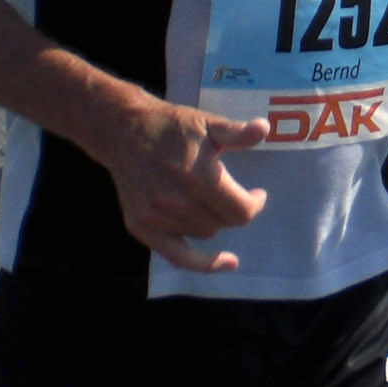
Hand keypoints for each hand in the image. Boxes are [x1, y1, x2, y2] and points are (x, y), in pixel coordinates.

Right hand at [101, 97, 269, 271]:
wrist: (123, 130)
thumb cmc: (171, 126)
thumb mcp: (207, 124)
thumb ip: (236, 133)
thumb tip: (264, 128)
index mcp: (198, 176)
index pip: (241, 211)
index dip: (254, 203)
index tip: (257, 194)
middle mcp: (177, 201)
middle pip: (223, 223)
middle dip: (231, 209)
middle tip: (228, 193)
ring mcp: (156, 216)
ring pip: (204, 234)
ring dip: (211, 221)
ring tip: (204, 198)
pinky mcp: (140, 226)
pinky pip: (178, 257)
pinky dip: (202, 263)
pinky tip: (227, 262)